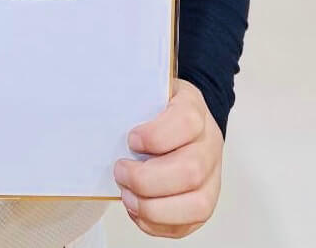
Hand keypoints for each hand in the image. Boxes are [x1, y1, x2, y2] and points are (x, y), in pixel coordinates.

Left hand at [113, 78, 222, 237]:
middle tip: (120, 172)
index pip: (186, 121)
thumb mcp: (148, 90)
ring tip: (128, 195)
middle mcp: (209, 144)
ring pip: (197, 204)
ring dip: (153, 207)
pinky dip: (157, 224)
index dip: (156, 136)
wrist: (185, 119)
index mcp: (194, 108)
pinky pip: (188, 225)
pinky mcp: (204, 202)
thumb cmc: (160, 108)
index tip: (131, 139)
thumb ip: (133, 100)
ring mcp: (211, 176)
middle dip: (146, 179)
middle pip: (190, 170)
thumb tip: (104, 114)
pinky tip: (137, 210)